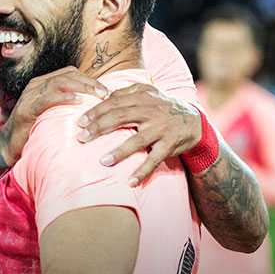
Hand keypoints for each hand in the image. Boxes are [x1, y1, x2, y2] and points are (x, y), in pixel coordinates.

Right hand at [0, 67, 106, 164]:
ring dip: (82, 87)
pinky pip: (48, 98)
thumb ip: (65, 106)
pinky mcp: (27, 108)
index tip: (106, 90)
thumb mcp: (52, 114)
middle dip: (90, 82)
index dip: (89, 79)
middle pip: (68, 75)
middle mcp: (36, 85)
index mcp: (43, 84)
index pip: (71, 73)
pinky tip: (79, 101)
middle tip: (106, 93)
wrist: (6, 147)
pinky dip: (65, 97)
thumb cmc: (33, 131)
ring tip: (98, 95)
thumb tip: (92, 106)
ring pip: (60, 82)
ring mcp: (30, 95)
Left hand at [77, 84, 200, 184]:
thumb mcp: (149, 92)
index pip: (115, 103)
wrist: (194, 120)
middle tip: (82, 138)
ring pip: (137, 140)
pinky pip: (155, 160)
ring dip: (120, 152)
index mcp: (143, 98)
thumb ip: (128, 92)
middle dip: (99, 128)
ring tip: (103, 161)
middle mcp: (151, 112)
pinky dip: (143, 171)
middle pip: (121, 117)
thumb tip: (104, 95)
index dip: (96, 111)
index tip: (80, 122)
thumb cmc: (164, 106)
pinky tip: (131, 181)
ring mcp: (161, 129)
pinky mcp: (170, 144)